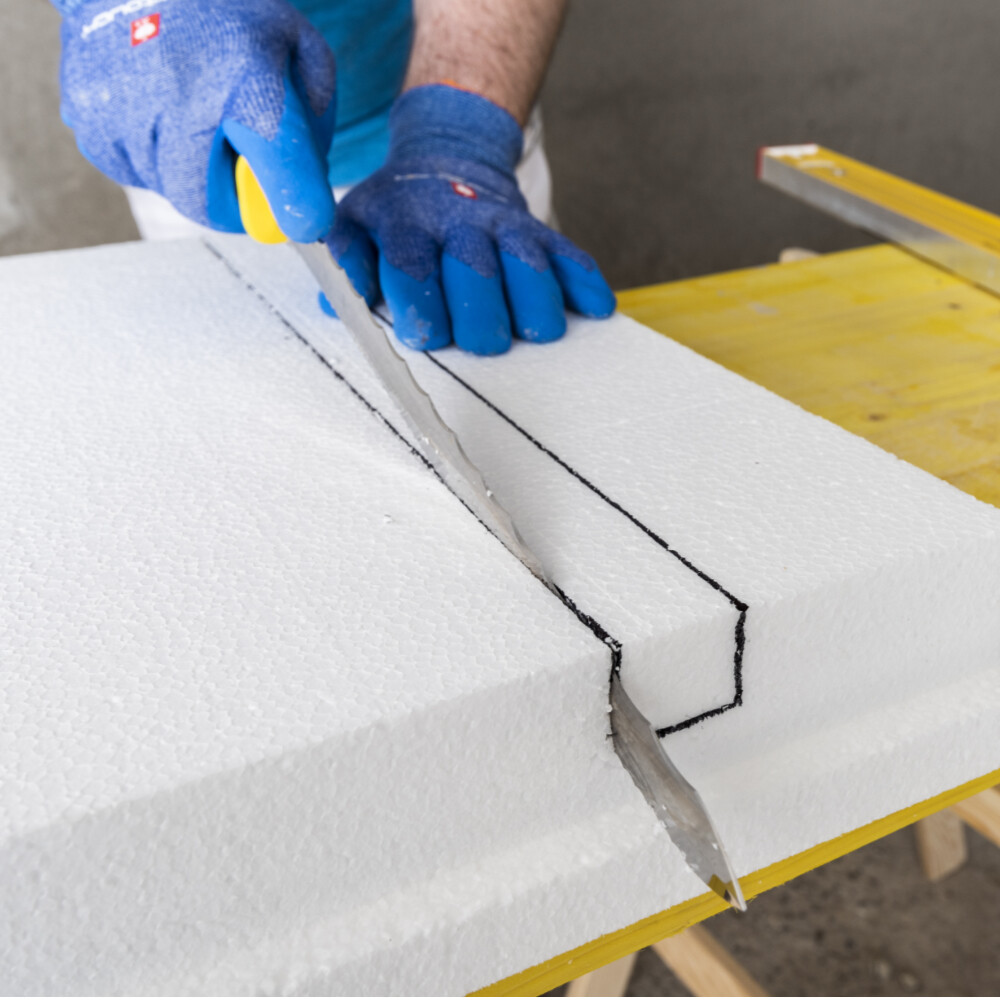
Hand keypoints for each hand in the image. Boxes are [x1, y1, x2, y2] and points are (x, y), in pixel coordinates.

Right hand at [57, 0, 336, 240]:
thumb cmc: (228, 16)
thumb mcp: (297, 52)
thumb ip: (313, 129)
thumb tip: (303, 203)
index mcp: (248, 80)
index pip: (279, 163)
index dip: (296, 202)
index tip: (306, 225)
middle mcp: (180, 98)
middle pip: (210, 204)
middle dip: (231, 196)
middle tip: (240, 156)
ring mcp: (124, 114)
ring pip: (171, 191)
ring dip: (192, 169)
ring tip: (194, 108)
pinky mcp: (89, 123)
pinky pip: (136, 172)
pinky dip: (155, 154)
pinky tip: (160, 105)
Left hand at [324, 84, 614, 354]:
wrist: (446, 162)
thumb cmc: (397, 219)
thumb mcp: (356, 229)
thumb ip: (346, 270)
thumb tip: (338, 306)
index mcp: (405, 224)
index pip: (413, 268)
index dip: (421, 309)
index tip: (425, 337)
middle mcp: (460, 223)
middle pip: (477, 278)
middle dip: (478, 323)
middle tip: (477, 339)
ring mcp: (506, 227)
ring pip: (532, 275)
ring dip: (533, 314)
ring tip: (527, 332)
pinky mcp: (544, 236)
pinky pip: (574, 263)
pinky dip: (586, 290)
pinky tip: (592, 311)